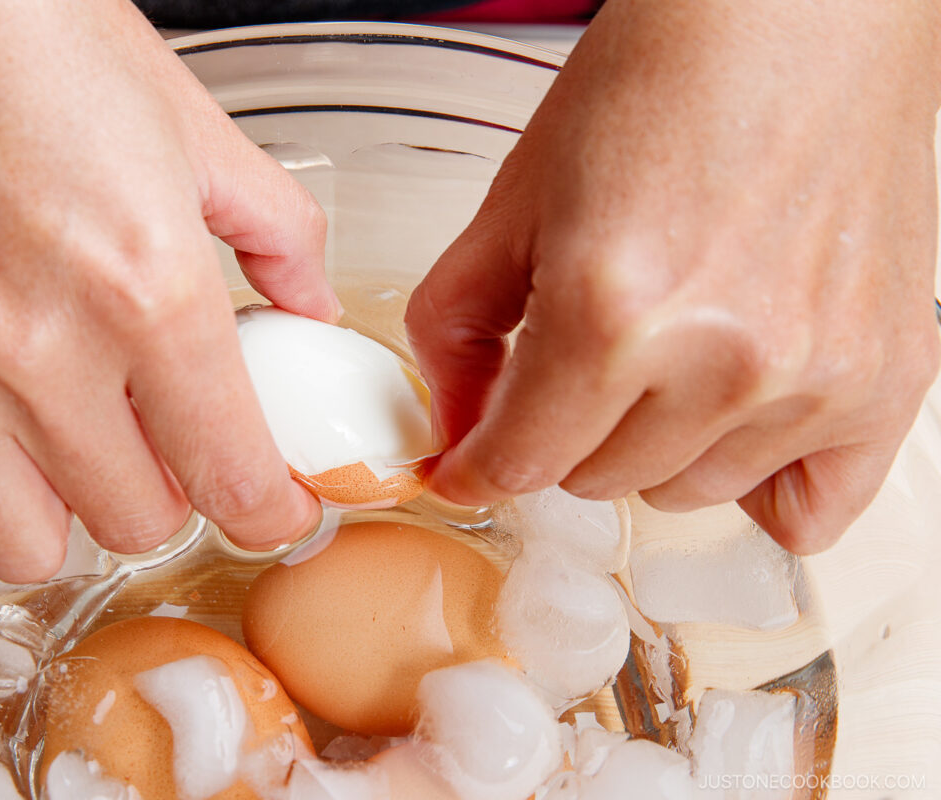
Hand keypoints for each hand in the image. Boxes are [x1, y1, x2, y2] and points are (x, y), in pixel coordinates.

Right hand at [0, 0, 335, 580]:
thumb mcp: (197, 131)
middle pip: (136, 524)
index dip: (271, 514)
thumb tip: (309, 306)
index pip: (232, 477)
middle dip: (171, 495)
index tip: (273, 510)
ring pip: (26, 549)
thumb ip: (278, 234)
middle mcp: (40, 352)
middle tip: (165, 443)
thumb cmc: (34, 45)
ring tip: (69, 450)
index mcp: (148, 290)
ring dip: (67, 515)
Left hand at [406, 0, 940, 552]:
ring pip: (684, 493)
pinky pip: (808, 514)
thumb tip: (458, 430)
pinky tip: (736, 424)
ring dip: (653, 447)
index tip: (472, 468)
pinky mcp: (887, 379)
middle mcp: (720, 361)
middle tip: (582, 355)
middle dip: (565, 432)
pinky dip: (758, 484)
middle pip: (596, 481)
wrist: (795, 18)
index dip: (479, 469)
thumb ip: (457, 330)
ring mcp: (813, 378)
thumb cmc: (660, 82)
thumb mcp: (515, 201)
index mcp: (609, 312)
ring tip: (668, 350)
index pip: (519, 463)